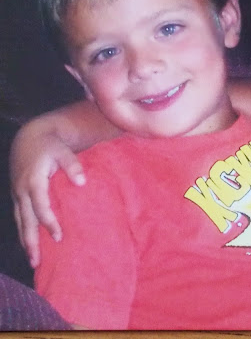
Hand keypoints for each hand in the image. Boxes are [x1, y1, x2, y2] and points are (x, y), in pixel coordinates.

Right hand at [9, 124, 84, 267]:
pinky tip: (29, 245)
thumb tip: (82, 182)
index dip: (49, 222)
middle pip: (25, 221)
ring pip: (20, 222)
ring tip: (33, 261)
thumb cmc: (50, 145)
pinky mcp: (18, 196)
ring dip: (26, 242)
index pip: (40, 206)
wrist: (29, 138)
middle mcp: (22, 191)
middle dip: (31, 242)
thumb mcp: (63, 151)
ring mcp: (17, 194)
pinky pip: (20, 218)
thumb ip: (73, 165)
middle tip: (37, 262)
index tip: (59, 237)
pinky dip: (24, 232)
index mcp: (34, 181)